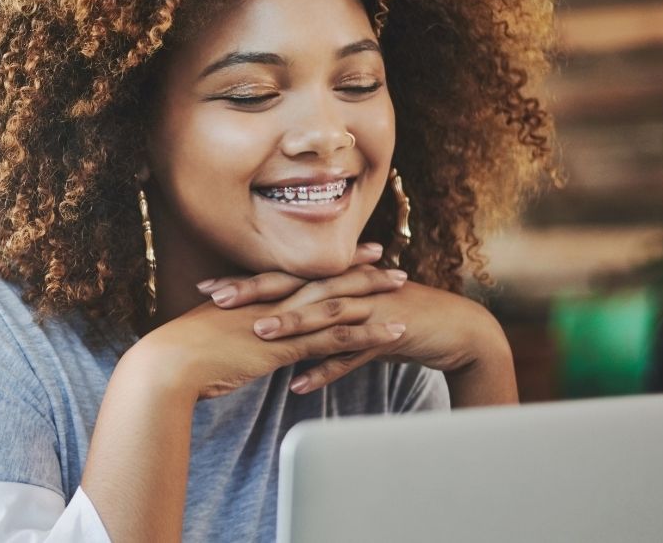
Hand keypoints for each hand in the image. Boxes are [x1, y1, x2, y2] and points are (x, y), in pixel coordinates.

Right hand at [129, 256, 407, 400]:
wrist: (167, 364)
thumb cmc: (177, 355)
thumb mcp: (205, 337)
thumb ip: (224, 333)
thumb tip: (231, 338)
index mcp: (250, 296)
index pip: (294, 274)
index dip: (320, 263)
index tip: (338, 253)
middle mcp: (269, 301)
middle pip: (319, 278)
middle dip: (354, 267)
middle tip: (384, 257)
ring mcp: (280, 321)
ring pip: (337, 301)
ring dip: (373, 293)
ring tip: (403, 286)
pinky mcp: (287, 345)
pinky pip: (337, 337)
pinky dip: (369, 333)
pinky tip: (395, 331)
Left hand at [203, 249, 508, 394]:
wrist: (455, 328)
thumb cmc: (394, 318)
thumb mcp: (350, 315)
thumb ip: (313, 318)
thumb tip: (272, 328)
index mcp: (334, 280)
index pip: (282, 276)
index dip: (245, 281)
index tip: (207, 287)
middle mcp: (349, 286)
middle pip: (296, 285)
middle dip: (257, 291)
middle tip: (218, 300)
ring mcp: (370, 307)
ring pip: (326, 313)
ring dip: (292, 324)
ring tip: (259, 334)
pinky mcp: (390, 331)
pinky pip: (353, 352)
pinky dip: (326, 369)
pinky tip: (298, 385)